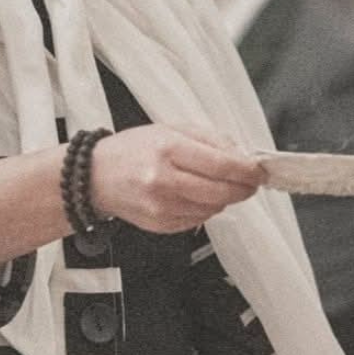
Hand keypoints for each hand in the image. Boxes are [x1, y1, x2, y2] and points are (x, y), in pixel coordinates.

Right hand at [90, 125, 264, 233]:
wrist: (94, 177)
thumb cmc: (132, 150)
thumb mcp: (170, 129)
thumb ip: (209, 139)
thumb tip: (242, 156)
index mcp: (167, 149)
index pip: (222, 165)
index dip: (247, 171)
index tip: (259, 171)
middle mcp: (163, 180)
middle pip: (222, 191)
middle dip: (243, 188)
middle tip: (250, 182)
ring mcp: (161, 206)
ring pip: (213, 208)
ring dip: (224, 198)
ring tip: (216, 185)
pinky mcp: (160, 225)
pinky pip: (198, 220)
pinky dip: (205, 209)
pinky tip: (194, 196)